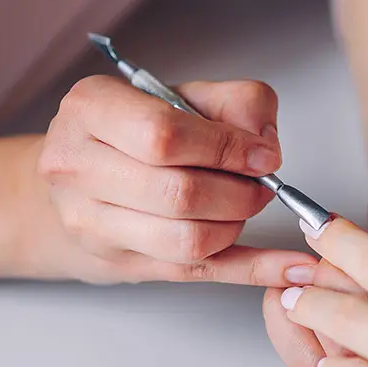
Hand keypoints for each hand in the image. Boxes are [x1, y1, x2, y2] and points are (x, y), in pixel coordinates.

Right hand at [23, 76, 316, 285]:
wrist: (76, 182)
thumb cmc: (131, 133)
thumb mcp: (180, 94)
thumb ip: (235, 101)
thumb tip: (266, 145)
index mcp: (90, 109)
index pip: (165, 136)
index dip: (226, 149)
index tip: (263, 156)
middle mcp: (78, 166)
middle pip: (179, 193)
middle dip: (238, 192)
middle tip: (260, 185)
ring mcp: (92, 223)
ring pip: (188, 240)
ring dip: (236, 224)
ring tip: (244, 205)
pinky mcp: (120, 262)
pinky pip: (199, 272)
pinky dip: (254, 269)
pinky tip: (292, 267)